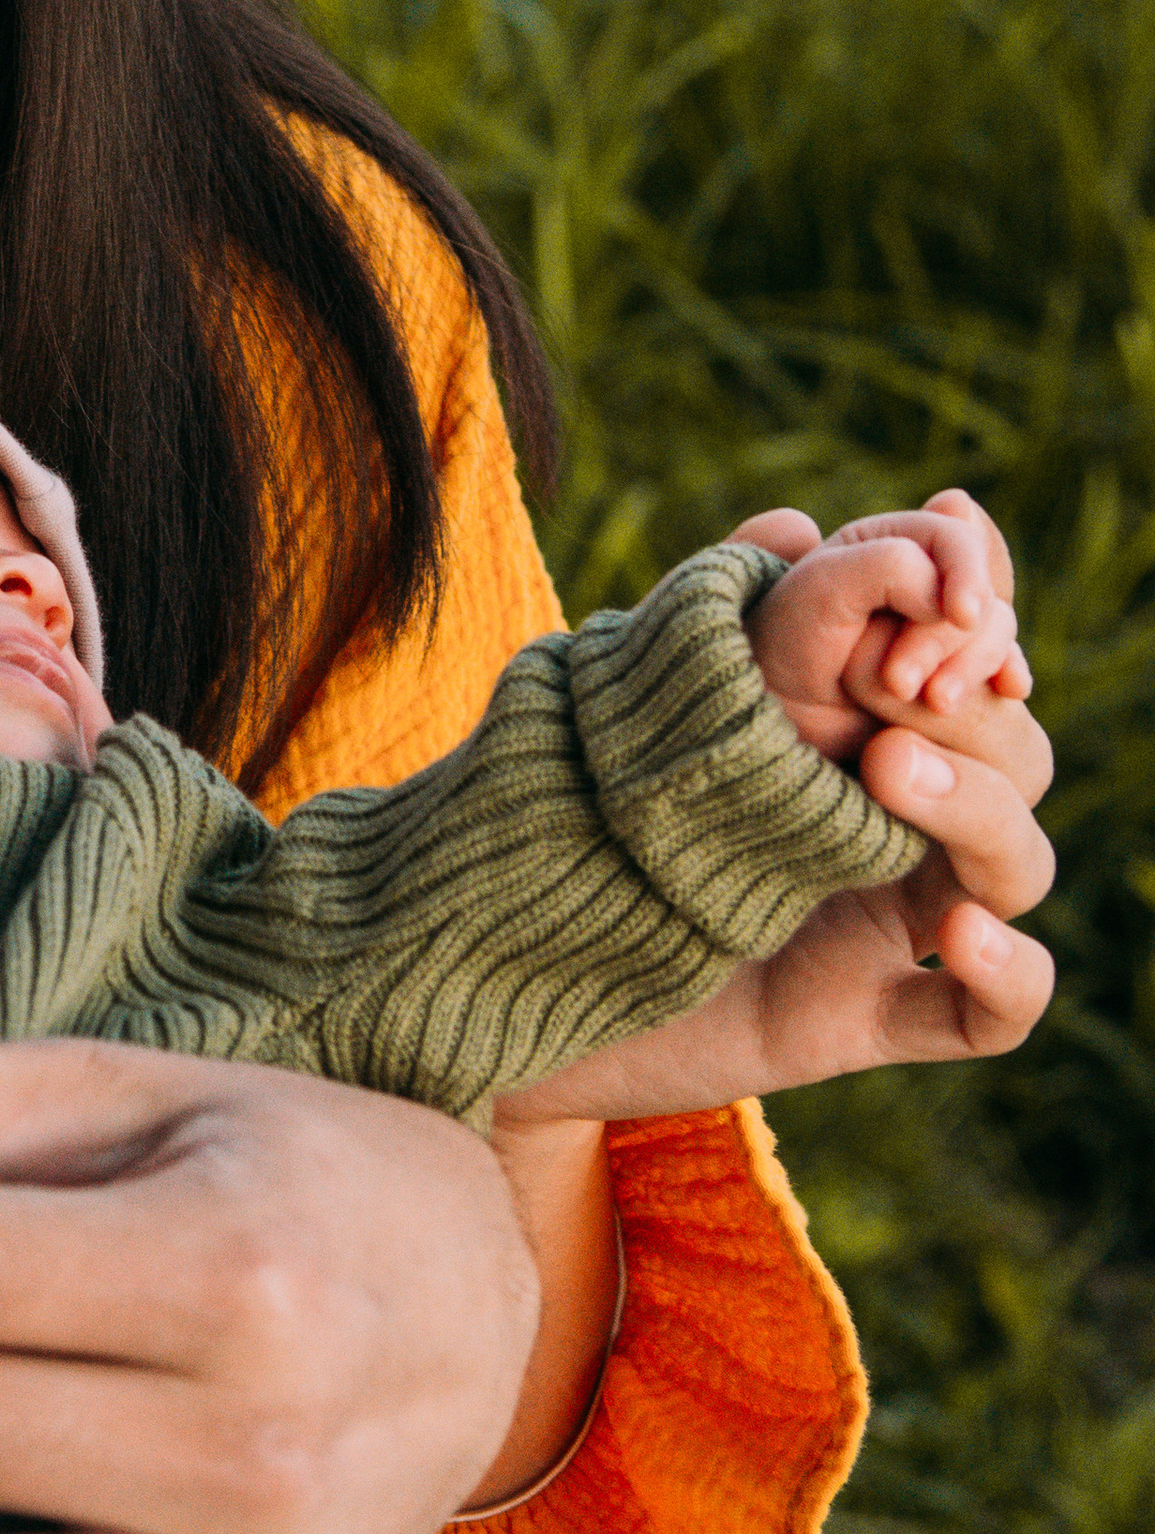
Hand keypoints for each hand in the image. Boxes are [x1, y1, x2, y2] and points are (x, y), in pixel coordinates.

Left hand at [500, 604, 1054, 1131]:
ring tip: (888, 769)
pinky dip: (1009, 971)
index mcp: (860, 721)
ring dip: (981, 806)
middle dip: (972, 704)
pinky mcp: (864, 1016)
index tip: (941, 581)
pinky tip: (960, 932)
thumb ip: (729, 612)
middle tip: (888, 681)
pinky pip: (993, 1013)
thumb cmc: (594, 815)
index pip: (978, 653)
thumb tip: (797, 517)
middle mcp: (896, 818)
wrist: (515, 959)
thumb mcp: (659, 701)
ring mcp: (892, 917)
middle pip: (1014, 748)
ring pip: (1018, 861)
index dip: (982, 606)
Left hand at [739, 482, 1029, 761]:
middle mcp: (930, 581)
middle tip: (900, 684)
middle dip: (950, 640)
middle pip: (984, 597)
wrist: (774, 714)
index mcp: (897, 541)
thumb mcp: (824, 588)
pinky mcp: (957, 676)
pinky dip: (1002, 682)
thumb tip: (954, 600)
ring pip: (996, 639)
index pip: (959, 540)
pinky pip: (1001, 674)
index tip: (958, 614)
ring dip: (968, 670)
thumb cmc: (786, 641)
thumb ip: (889, 567)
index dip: (967, 574)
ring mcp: (947, 632)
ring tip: (929, 705)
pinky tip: (1008, 692)